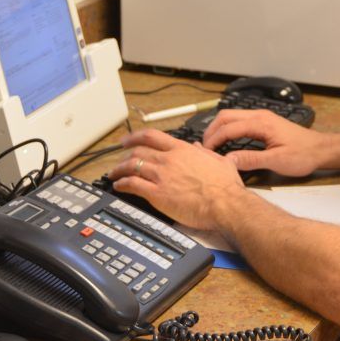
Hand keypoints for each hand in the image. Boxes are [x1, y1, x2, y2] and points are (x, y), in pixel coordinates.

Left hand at [110, 129, 246, 229]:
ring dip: (119, 169)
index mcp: (182, 150)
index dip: (135, 136)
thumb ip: (205, 152)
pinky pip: (133, 185)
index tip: (127, 140)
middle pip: (138, 151)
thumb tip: (197, 146)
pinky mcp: (158, 194)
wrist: (225, 203)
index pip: (152, 136)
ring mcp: (162, 176)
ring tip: (114, 174)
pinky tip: (119, 186)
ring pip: (132, 166)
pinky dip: (122, 184)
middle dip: (124, 154)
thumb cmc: (225, 186)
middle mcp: (169, 159)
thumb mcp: (219, 160)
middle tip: (118, 158)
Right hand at [202, 109, 329, 176]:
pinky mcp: (265, 123)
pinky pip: (240, 121)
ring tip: (211, 145)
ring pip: (232, 117)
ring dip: (219, 128)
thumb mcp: (276, 161)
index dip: (214, 140)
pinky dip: (229, 129)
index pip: (228, 128)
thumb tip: (228, 160)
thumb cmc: (304, 154)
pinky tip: (227, 141)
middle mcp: (260, 116)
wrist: (321, 149)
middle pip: (226, 116)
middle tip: (203, 147)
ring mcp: (262, 118)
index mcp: (261, 123)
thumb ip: (251, 159)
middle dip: (211, 130)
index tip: (206, 153)